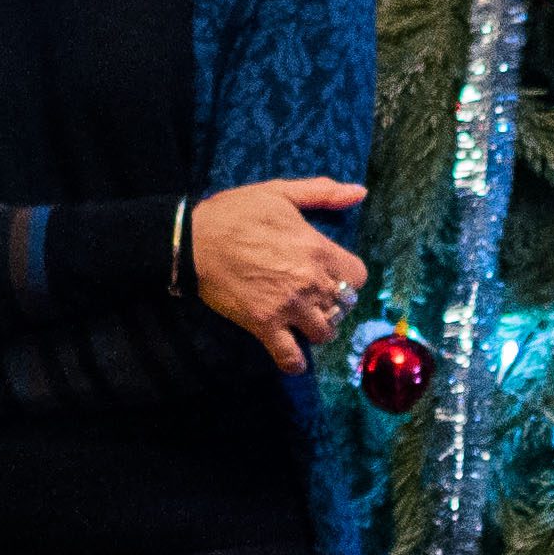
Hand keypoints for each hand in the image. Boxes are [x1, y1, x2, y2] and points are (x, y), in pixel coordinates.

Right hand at [190, 178, 369, 369]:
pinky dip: (294, 362)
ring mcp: (288, 306)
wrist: (193, 239)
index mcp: (317, 249)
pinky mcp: (264, 325)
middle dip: (333, 303)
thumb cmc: (235, 213)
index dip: (348, 277)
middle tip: (314, 298)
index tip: (332, 275)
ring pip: (324, 332)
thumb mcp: (280, 193)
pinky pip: (290, 356)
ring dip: (316, 329)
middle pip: (344, 307)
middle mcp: (310, 281)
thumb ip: (323, 193)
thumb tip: (360, 192)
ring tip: (302, 321)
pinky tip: (292, 357)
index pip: (358, 276)